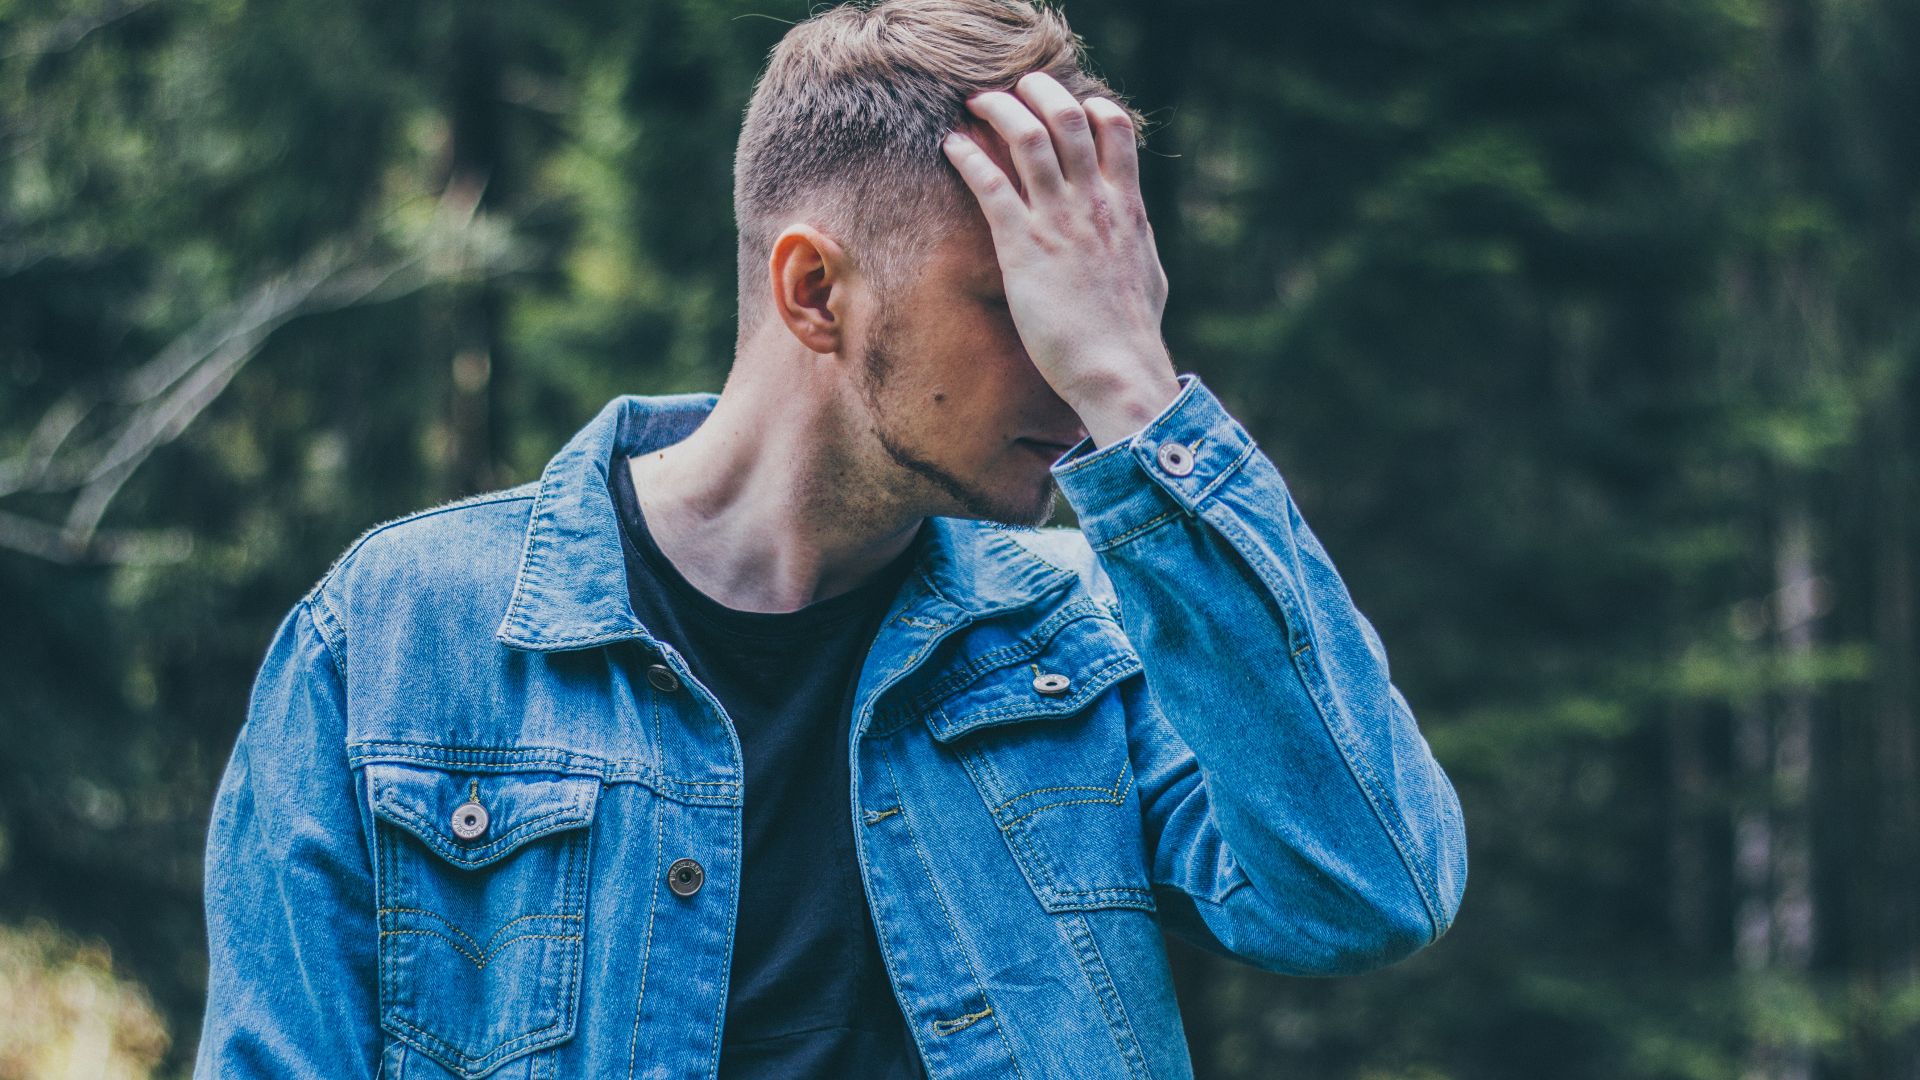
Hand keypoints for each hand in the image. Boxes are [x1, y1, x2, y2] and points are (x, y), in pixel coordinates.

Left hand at [942, 71, 1181, 447]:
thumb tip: (1134, 236)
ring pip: (1029, 137)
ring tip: (976, 102)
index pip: (1115, 127)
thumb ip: (1136, 243)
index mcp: (1127, 207)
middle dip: (1038, 90)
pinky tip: (951, 146)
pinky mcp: (1025, 248)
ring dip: (998, 110)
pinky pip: (991, 185)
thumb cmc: (1132, 334)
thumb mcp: (1148, 274)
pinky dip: (968, 157)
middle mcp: (1095, 203)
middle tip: (1014, 87)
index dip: (1088, 104)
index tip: (1067, 104)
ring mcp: (1060, 221)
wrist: (1119, 370)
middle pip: (1068, 116)